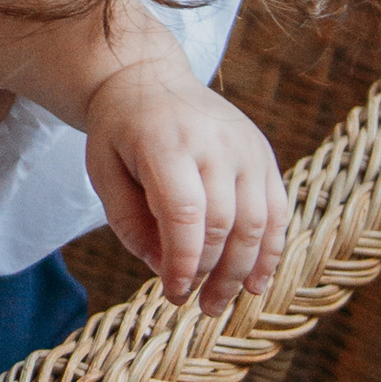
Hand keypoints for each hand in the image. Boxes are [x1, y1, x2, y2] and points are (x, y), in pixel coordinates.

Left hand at [82, 62, 287, 315]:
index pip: (185, 213)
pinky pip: (277, 210)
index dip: (184, 261)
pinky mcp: (264, 154)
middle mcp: (213, 142)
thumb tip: (164, 269)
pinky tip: (255, 283)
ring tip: (218, 304)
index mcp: (166, 143)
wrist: (149, 78)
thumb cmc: (120, 132)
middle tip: (193, 304)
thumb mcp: (102, 172)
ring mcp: (245, 146)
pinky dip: (271, 251)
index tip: (173, 293)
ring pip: (257, 222)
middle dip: (209, 273)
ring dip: (241, 272)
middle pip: (224, 223)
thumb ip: (129, 223)